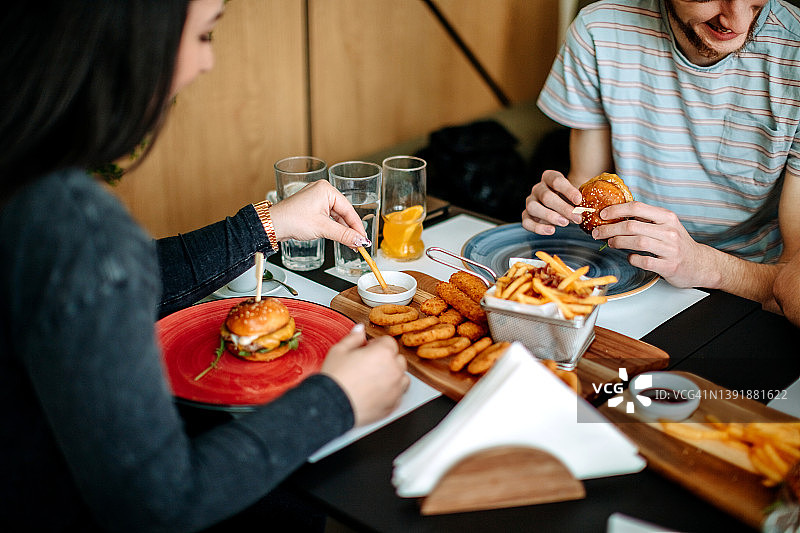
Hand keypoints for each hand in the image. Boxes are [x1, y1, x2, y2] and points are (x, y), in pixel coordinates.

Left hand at [269, 180, 369, 246]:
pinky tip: (339, 237)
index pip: (349, 209)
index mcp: (326, 189)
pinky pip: (328, 218)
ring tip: (350, 243)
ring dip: (342, 230)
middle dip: (350, 229)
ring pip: (336, 216)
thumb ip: (344, 235)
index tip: (364, 238)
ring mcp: (316, 199)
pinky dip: (333, 228)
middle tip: (359, 243)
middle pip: (343, 212)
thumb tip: (360, 240)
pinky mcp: (311, 208)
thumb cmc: (292, 219)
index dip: (357, 226)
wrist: (273, 225)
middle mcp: (322, 191)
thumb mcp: (323, 228)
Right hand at [321, 324, 408, 426]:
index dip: (376, 344)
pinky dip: (390, 392)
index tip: (367, 350)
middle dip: (386, 359)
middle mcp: (394, 369)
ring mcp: (396, 388)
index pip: (389, 341)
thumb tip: (360, 330)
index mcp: (383, 352)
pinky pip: (398, 394)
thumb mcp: (339, 350)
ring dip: (392, 375)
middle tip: (368, 365)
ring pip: (401, 376)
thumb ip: (353, 337)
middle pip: (397, 358)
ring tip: (372, 379)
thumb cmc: (335, 380)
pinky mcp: (393, 404)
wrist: (332, 406)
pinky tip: (374, 392)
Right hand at [521, 170, 582, 234]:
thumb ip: (580, 198)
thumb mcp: (577, 194)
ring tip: (564, 223)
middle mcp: (538, 188)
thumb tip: (587, 208)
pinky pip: (526, 222)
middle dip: (563, 208)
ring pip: (533, 208)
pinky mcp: (526, 216)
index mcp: (549, 178)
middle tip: (577, 217)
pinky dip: (538, 228)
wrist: (564, 205)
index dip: (568, 190)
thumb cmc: (571, 198)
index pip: (556, 181)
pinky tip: (551, 230)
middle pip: (546, 196)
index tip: (579, 200)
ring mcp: (530, 202)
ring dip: (549, 216)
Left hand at [592, 201, 716, 288]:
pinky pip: (644, 261)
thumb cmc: (678, 244)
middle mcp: (669, 231)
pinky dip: (632, 258)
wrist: (701, 264)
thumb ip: (646, 220)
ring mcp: (670, 249)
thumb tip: (617, 215)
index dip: (617, 209)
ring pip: (637, 241)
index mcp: (667, 217)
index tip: (603, 214)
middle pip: (632, 225)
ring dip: (618, 242)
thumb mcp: (666, 226)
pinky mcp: (669, 266)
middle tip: (597, 233)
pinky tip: (629, 257)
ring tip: (610, 243)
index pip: (637, 207)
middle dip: (610, 229)